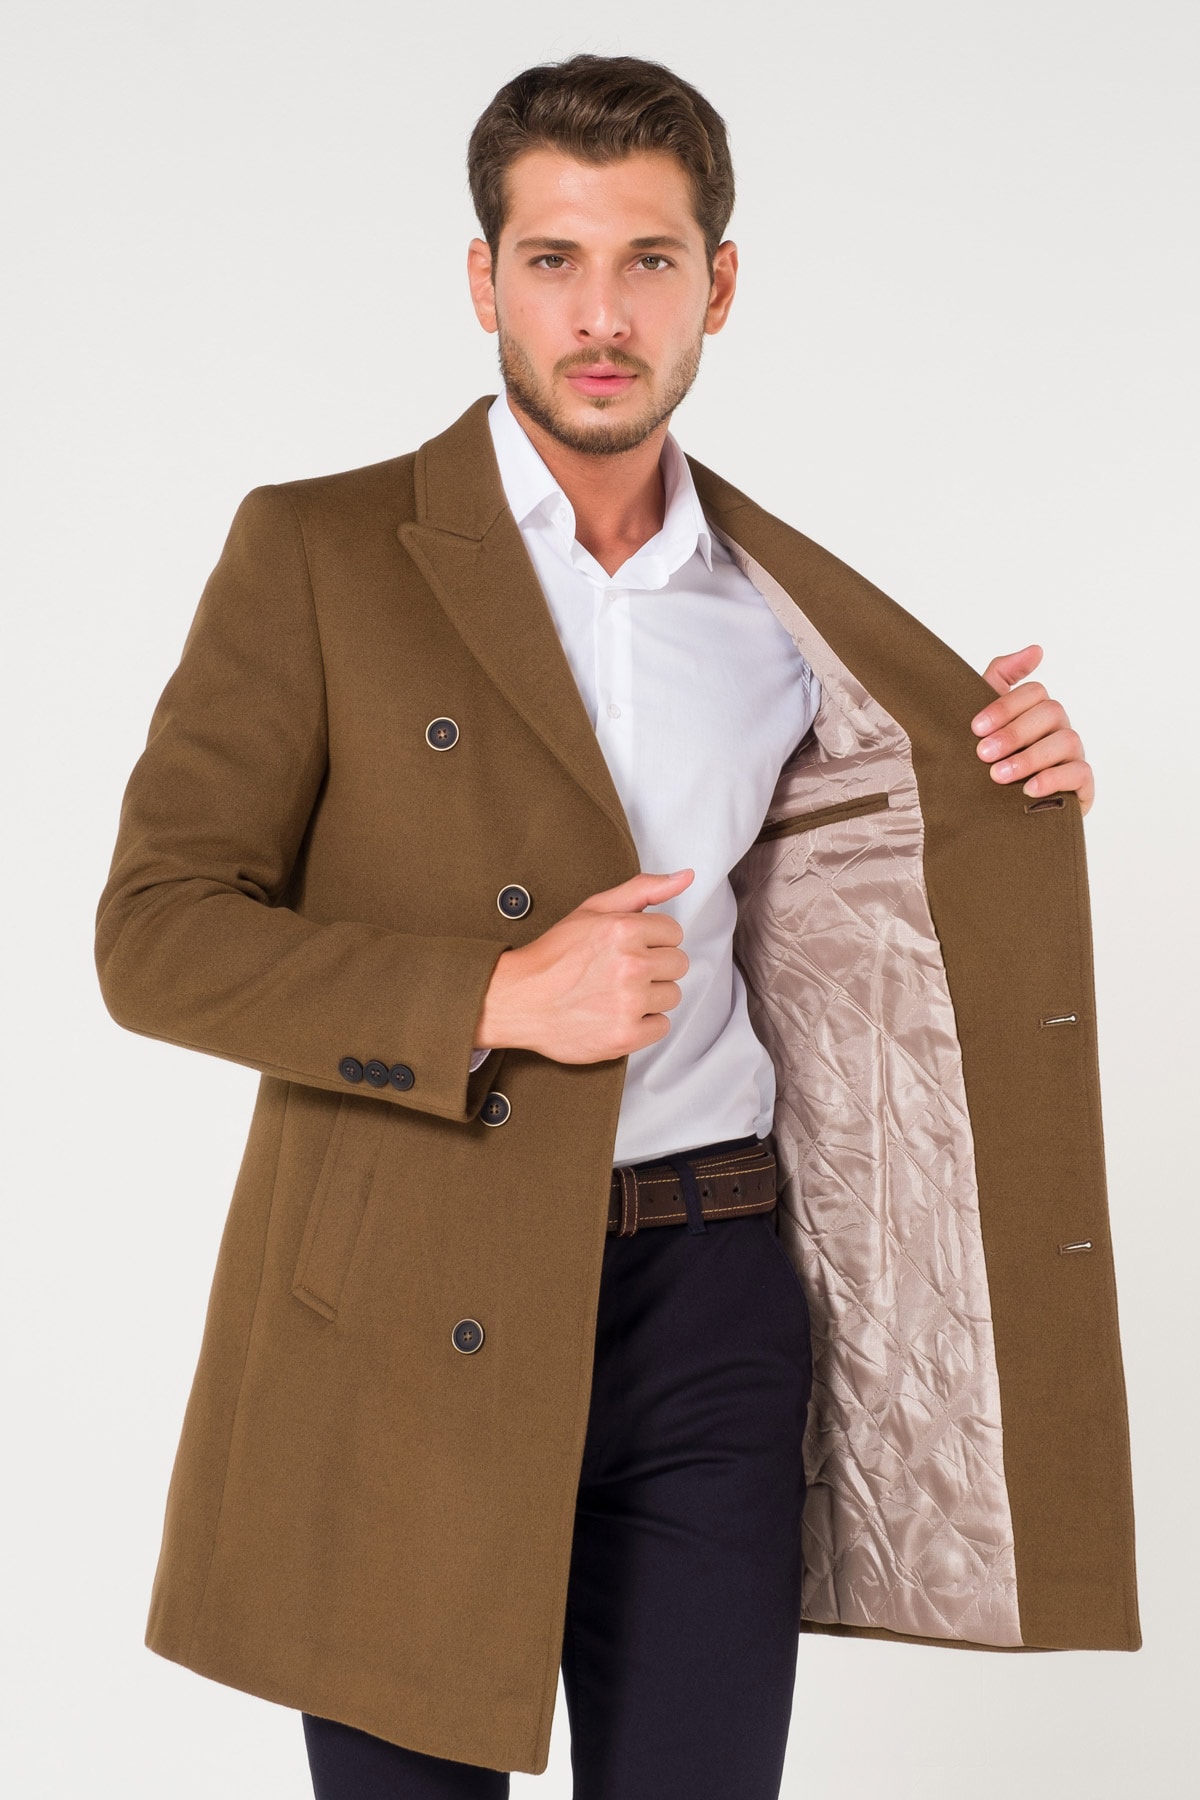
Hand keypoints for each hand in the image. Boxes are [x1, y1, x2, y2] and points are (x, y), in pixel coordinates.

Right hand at [475, 869, 693, 1063]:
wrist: (518, 1000)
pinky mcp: (626, 1036)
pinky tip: (616, 1014)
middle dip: (654, 966)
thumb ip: (643, 890)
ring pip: (672, 995)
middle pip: (678, 964)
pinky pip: (662, 1027)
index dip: (652, 940)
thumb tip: (685, 877)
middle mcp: (630, 965)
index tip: (628, 947)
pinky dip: (643, 1024)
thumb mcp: (593, 910)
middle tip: (621, 971)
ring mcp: (629, 1003)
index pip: (674, 933)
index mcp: (624, 929)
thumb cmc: (554, 957)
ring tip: (616, 993)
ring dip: (650, 996)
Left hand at [971, 645, 1093, 815]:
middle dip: (1014, 733)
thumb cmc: (993, 759)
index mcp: (1038, 710)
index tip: (975, 728)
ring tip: (998, 775)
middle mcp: (1059, 728)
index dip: (1005, 707)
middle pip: (1051, 712)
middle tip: (983, 754)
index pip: (1034, 692)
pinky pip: (1080, 773)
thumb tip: (1037, 649)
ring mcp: (1073, 755)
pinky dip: (1053, 779)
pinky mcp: (1082, 785)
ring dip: (1029, 757)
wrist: (995, 812)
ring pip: (1066, 741)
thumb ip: (1002, 676)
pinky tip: (1028, 790)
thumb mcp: (987, 718)